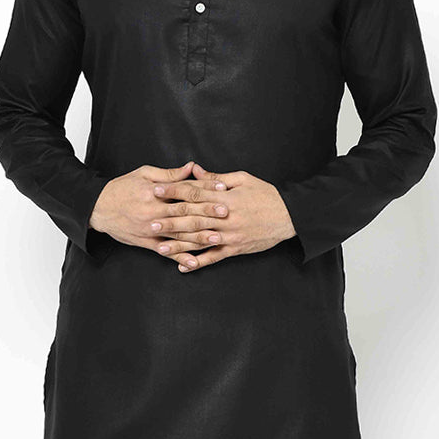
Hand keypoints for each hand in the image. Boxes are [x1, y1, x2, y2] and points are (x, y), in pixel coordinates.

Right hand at [88, 161, 227, 252]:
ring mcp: (151, 230)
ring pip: (179, 234)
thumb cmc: (122, 188)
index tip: (222, 188)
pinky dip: (180, 258)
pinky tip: (194, 263)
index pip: (185, 190)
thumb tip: (192, 167)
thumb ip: (170, 174)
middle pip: (185, 212)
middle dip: (207, 213)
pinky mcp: (147, 243)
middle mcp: (154, 212)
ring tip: (218, 238)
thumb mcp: (144, 174)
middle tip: (227, 213)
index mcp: (155, 193)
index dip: (205, 188)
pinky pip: (166, 252)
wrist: (98, 208)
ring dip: (199, 238)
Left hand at [151, 161, 295, 271]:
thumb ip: (216, 178)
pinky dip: (198, 263)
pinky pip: (213, 258)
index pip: (193, 194)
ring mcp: (229, 236)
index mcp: (224, 198)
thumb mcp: (242, 179)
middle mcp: (224, 218)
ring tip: (159, 248)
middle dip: (169, 220)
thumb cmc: (266, 194)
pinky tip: (183, 267)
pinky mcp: (235, 249)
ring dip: (178, 245)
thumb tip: (194, 171)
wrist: (289, 216)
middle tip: (149, 221)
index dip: (173, 192)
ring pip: (199, 241)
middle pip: (192, 219)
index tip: (156, 190)